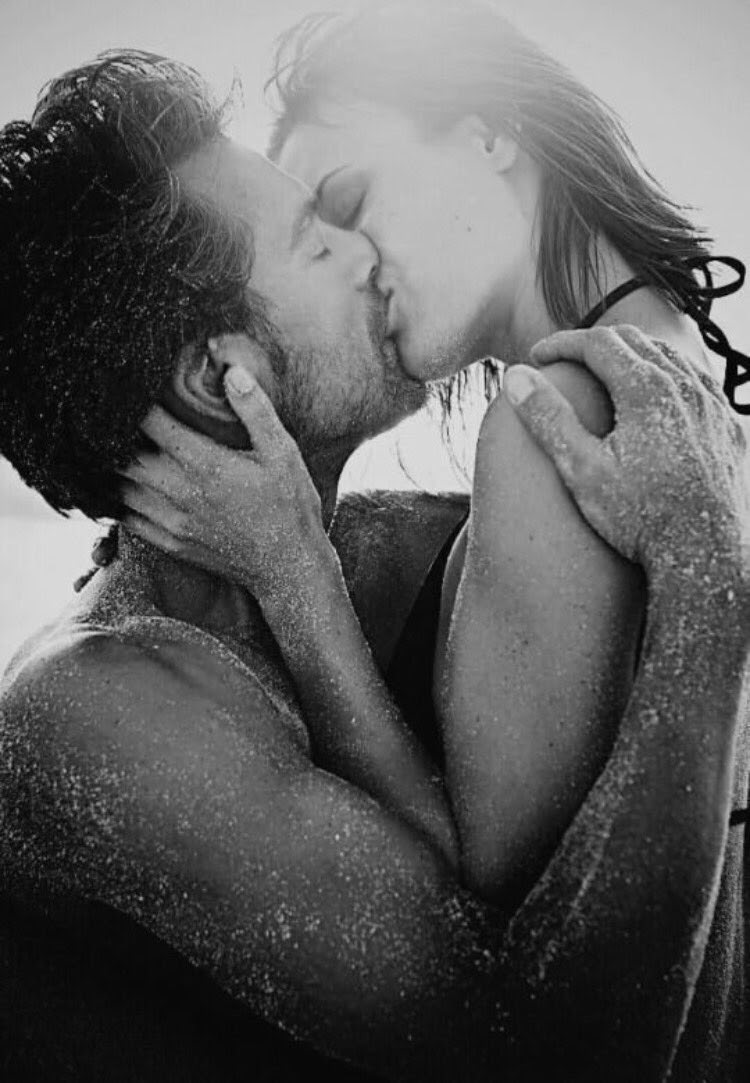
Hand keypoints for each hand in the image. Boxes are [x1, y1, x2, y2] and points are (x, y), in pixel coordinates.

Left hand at [120, 338, 329, 596]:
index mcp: (204, 463)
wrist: (289, 568)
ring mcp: (170, 521)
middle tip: (128, 418)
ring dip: (120, 465)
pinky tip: (134, 486)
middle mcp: (179, 491)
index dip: (141, 401)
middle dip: (123, 433)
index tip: (142, 390)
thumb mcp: (282, 452)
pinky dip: (122, 499)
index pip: (150, 421)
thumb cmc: (290, 507)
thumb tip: (231, 371)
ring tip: (127, 448)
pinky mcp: (168, 543)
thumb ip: (255, 410)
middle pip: (125, 452)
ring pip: (120, 485)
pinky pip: (127, 517)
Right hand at [504, 325, 748, 586]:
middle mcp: (686, 387)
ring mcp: (714, 406)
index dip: (562, 344)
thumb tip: (515, 376)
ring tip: (605, 374)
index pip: (597, 343)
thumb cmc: (640, 518)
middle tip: (565, 360)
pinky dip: (668, 379)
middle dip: (594, 344)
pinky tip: (656, 402)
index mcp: (646, 389)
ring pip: (671, 358)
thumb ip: (548, 418)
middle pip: (635, 342)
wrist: (705, 557)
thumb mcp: (581, 470)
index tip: (537, 355)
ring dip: (633, 356)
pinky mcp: (731, 429)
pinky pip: (699, 385)